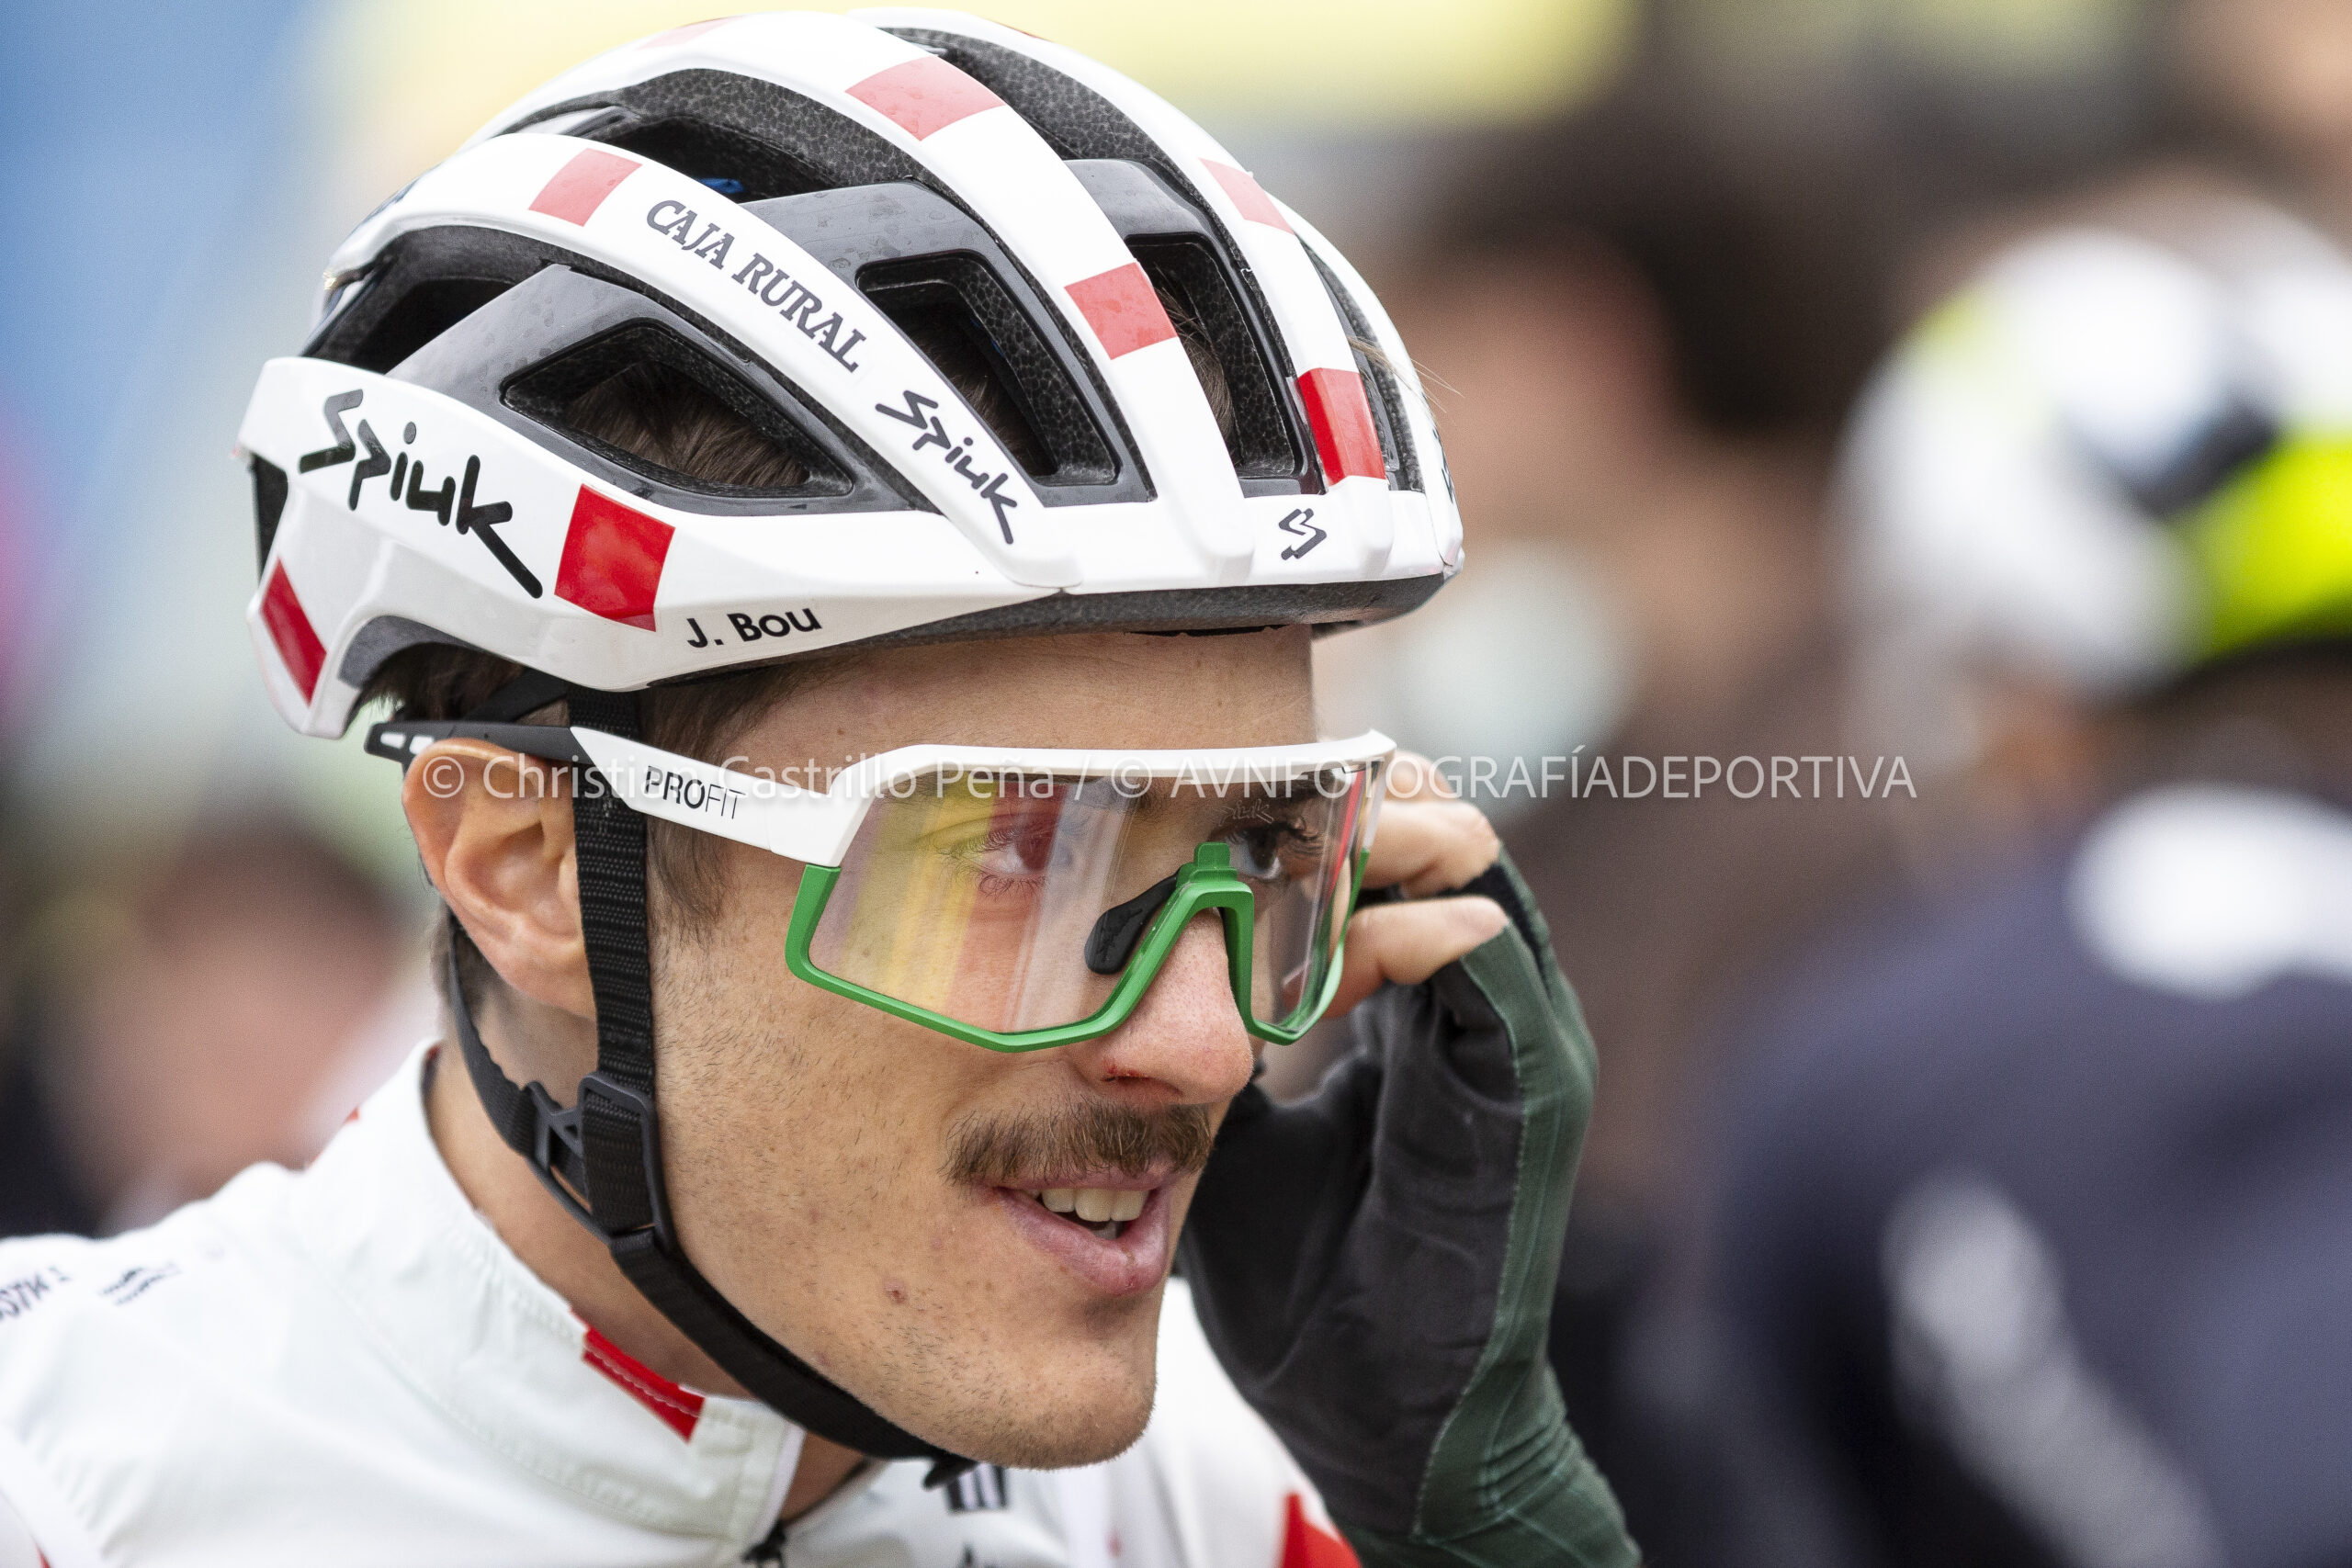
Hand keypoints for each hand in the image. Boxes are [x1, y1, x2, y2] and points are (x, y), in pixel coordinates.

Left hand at [1178, 757, 1637, 1566]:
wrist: (1380, 1418)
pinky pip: (1488, 965)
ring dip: (1384, 826)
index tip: (1211, 780)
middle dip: (1344, 795)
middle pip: (1429, 852)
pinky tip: (1348, 882)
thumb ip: (1198, 1051)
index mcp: (1413, 1028)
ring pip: (1470, 878)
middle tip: (1249, 756)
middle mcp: (1471, 1022)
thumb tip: (1118, 971)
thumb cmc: (1304, 1288)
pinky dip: (1422, 911)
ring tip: (1300, 784)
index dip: (1300, 824)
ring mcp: (1512, 1048)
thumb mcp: (1221, 1137)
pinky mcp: (1530, 1091)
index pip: (1374, 879)